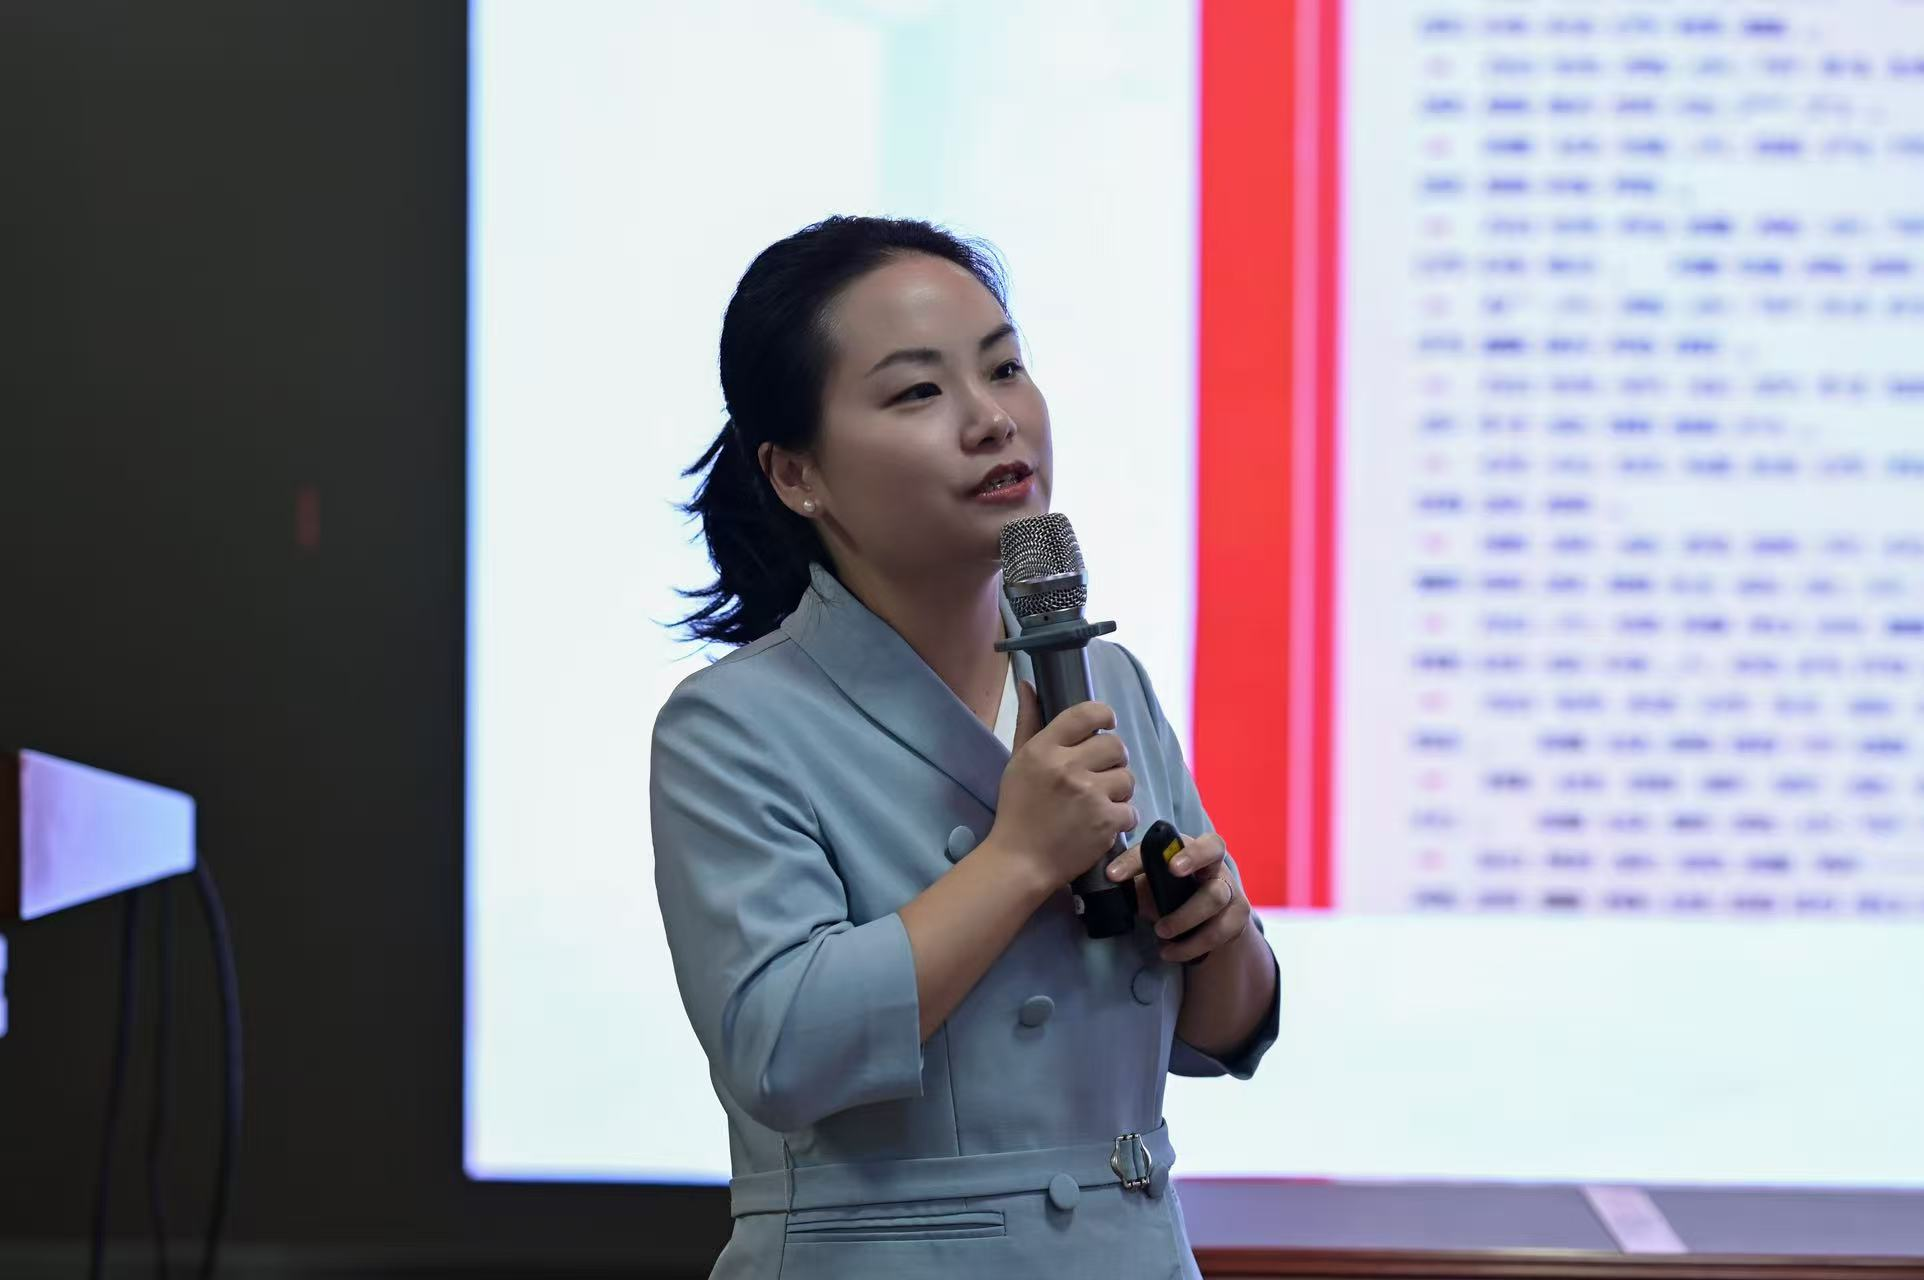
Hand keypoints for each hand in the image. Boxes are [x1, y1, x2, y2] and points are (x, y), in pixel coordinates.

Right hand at [987, 680, 1137, 888]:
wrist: (1020, 861)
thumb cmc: (1018, 810)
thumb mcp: (1017, 762)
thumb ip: (1029, 721)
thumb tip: (1029, 684)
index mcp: (1044, 749)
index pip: (1087, 713)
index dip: (1104, 715)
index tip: (1106, 725)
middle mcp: (1067, 767)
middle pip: (1115, 745)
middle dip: (1113, 759)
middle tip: (1101, 774)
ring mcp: (1088, 795)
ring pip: (1127, 777)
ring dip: (1119, 789)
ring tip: (1100, 801)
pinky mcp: (1105, 822)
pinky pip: (1131, 809)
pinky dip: (1121, 818)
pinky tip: (1102, 823)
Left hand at [1105, 831, 1249, 963]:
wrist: (1207, 925)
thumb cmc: (1171, 895)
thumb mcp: (1150, 885)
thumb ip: (1134, 880)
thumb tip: (1106, 883)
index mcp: (1189, 846)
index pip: (1172, 839)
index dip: (1148, 851)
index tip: (1118, 873)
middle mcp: (1214, 862)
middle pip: (1213, 847)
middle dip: (1192, 856)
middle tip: (1171, 870)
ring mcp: (1229, 888)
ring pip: (1214, 896)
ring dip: (1185, 916)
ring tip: (1160, 932)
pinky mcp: (1237, 916)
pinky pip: (1220, 930)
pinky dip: (1192, 944)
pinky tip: (1170, 952)